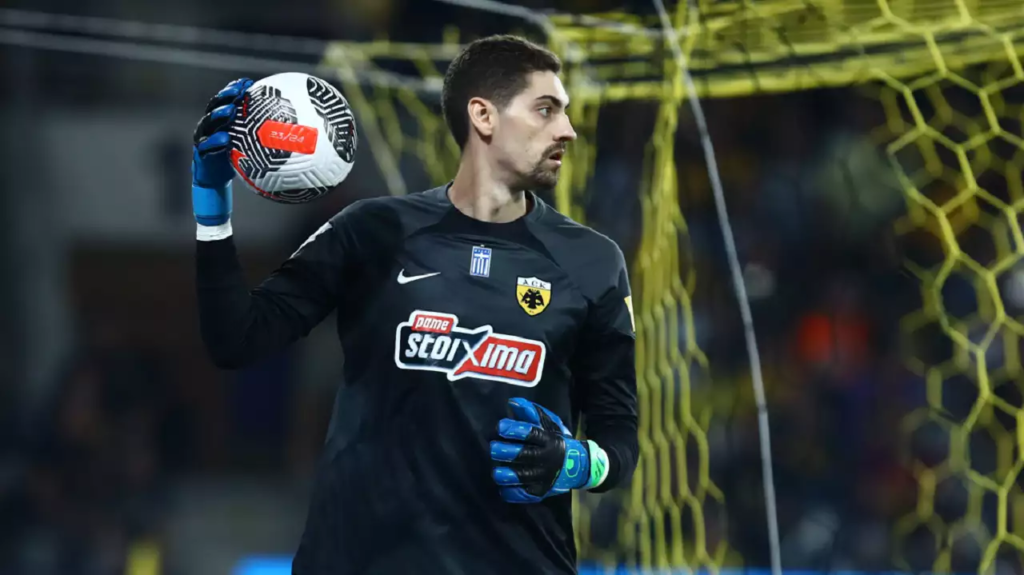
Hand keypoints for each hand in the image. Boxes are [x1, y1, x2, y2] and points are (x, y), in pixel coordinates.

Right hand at [192, 78, 251, 225]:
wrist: (218, 178)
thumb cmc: (238, 158)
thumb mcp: (251, 144)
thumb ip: (263, 133)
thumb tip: (292, 127)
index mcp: (222, 120)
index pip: (227, 100)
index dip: (234, 89)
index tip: (248, 82)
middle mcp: (211, 125)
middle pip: (216, 106)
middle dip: (226, 96)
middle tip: (238, 92)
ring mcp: (204, 137)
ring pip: (209, 122)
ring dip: (219, 115)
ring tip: (231, 111)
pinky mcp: (201, 152)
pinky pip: (206, 145)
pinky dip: (215, 142)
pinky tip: (225, 139)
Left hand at [490, 398, 594, 503]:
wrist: (580, 466)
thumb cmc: (558, 440)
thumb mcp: (549, 424)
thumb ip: (531, 413)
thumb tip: (512, 403)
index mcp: (548, 439)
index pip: (531, 433)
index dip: (515, 430)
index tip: (500, 427)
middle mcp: (546, 458)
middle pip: (524, 455)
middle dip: (506, 452)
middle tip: (493, 448)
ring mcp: (544, 476)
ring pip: (522, 476)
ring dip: (506, 475)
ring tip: (496, 472)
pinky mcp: (541, 491)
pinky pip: (524, 494)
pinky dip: (511, 492)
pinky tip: (503, 487)